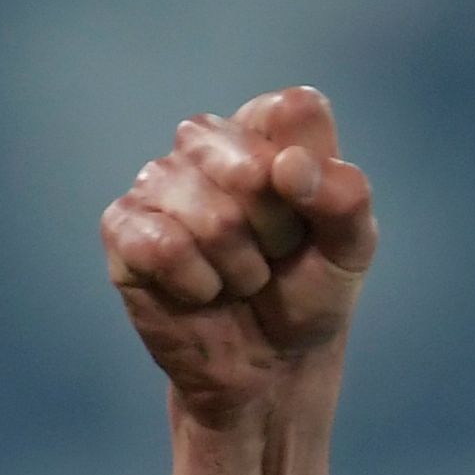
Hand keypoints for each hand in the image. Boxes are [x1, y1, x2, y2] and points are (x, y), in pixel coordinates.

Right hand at [102, 86, 378, 424]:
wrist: (270, 362)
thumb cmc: (309, 291)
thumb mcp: (352, 248)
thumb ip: (346, 198)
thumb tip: (289, 165)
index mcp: (266, 129)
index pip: (291, 112)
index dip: (310, 177)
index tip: (310, 215)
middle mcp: (207, 141)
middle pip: (251, 168)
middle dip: (276, 233)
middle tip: (274, 255)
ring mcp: (158, 181)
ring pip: (211, 217)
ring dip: (241, 268)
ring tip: (241, 277)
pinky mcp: (122, 226)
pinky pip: (163, 247)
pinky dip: (199, 284)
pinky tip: (202, 290)